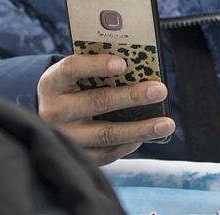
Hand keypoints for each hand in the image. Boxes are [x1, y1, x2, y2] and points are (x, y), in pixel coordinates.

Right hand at [37, 54, 174, 164]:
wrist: (53, 113)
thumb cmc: (75, 87)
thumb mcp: (79, 74)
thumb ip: (103, 70)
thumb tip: (142, 68)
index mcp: (53, 83)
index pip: (71, 69)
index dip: (96, 66)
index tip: (123, 64)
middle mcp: (53, 110)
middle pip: (97, 102)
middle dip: (132, 97)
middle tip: (160, 90)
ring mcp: (63, 136)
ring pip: (106, 134)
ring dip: (140, 129)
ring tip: (166, 124)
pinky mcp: (74, 154)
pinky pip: (105, 154)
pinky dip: (128, 145)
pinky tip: (146, 137)